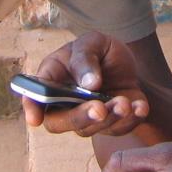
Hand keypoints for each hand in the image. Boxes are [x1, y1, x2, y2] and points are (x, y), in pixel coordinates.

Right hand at [22, 31, 150, 137]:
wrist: (126, 61)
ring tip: (124, 102)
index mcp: (52, 80)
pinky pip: (119, 129)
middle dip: (80, 118)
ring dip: (109, 119)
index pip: (34, 97)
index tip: (35, 118)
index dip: (32, 108)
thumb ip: (85, 58)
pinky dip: (131, 120)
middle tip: (99, 108)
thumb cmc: (99, 50)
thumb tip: (89, 83)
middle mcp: (64, 104)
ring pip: (91, 129)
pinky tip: (140, 106)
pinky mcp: (112, 123)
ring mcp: (87, 117)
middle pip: (60, 123)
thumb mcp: (91, 42)